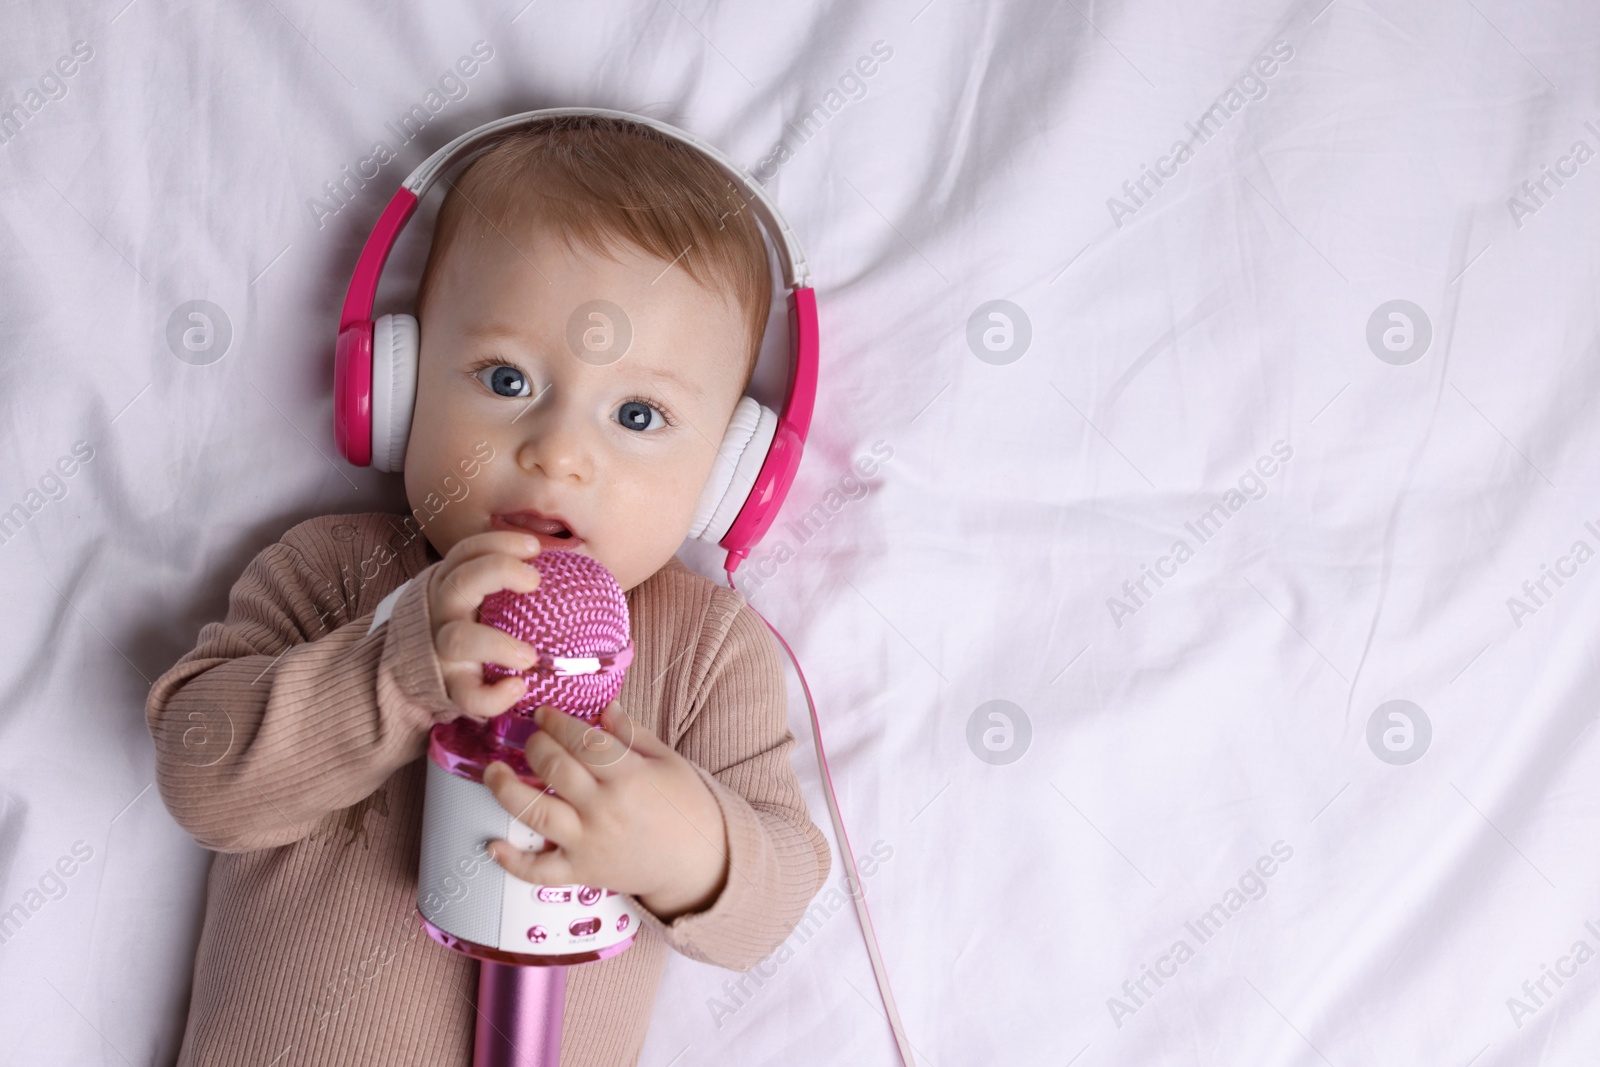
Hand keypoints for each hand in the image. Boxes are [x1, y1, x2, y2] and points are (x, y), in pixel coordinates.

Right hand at [426, 530, 544, 720]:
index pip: (466, 552)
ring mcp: (443, 650)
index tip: (534, 548)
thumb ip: (523, 580)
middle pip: (459, 582)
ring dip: (497, 644)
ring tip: (531, 656)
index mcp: (454, 584)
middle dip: (498, 572)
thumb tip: (583, 560)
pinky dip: (492, 695)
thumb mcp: (493, 596)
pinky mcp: (451, 687)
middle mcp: (444, 612)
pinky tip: (518, 688)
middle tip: (535, 581)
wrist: (441, 675)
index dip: (497, 543)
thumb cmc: (486, 624)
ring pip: (457, 640)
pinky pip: (466, 694)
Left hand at [482, 702, 730, 922]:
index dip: (557, 722)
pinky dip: (512, 861)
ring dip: (506, 789)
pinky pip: (540, 871)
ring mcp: (590, 843)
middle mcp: (605, 809)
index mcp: (629, 777)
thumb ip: (632, 733)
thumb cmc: (685, 806)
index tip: (544, 713)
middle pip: (555, 769)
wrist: (698, 862)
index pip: (583, 740)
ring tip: (493, 772)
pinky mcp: (582, 872)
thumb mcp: (667, 761)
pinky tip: (492, 845)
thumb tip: (604, 707)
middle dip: (535, 745)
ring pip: (536, 814)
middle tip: (530, 737)